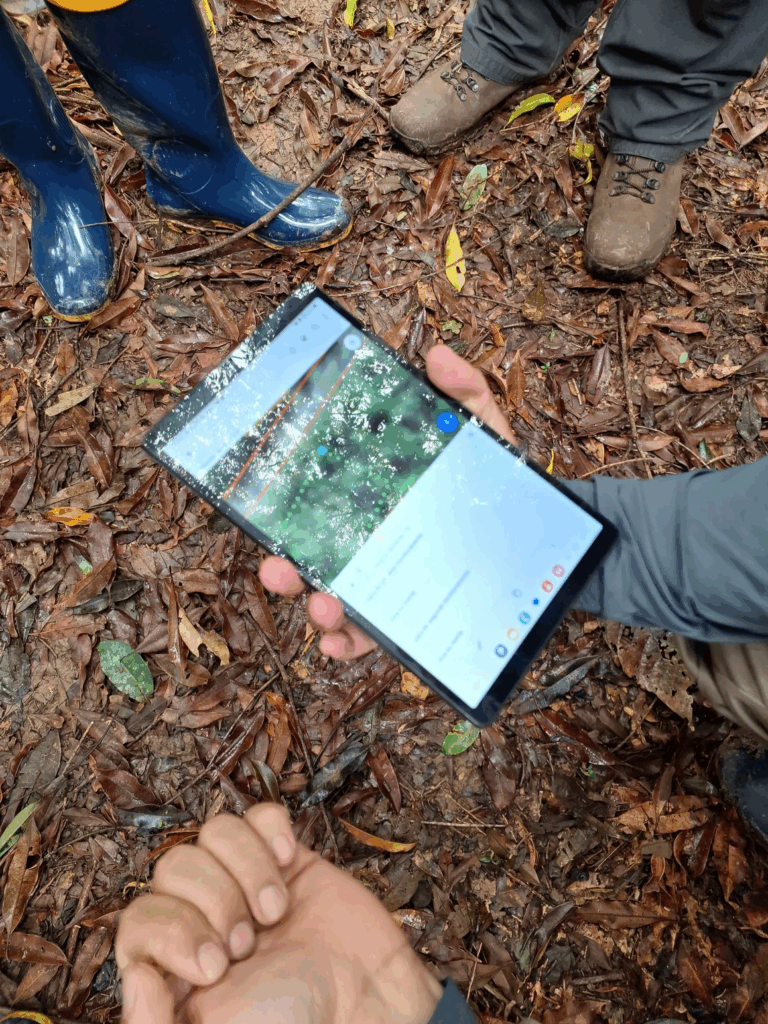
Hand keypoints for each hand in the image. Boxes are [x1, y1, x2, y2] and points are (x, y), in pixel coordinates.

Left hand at [117, 804, 443, 1023]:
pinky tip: (289, 864)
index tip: (214, 967)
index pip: (139, 919)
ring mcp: (244, 882)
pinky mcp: (285, 859)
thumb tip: (135, 975)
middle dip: (214, 902)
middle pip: (174, 867)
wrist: (368, 997)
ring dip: (245, 869)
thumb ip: (153, 1019)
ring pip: (214, 833)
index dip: (171, 932)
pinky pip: (259, 815)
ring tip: (273, 912)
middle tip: (247, 945)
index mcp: (173, 964)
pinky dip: (270, 832)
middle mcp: (203, 917)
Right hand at [259, 344, 516, 659]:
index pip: (321, 507)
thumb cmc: (500, 485)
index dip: (286, 513)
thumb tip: (435, 354)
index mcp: (375, 502)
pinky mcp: (409, 618)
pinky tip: (338, 643)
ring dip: (317, 609)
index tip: (264, 513)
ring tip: (323, 608)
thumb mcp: (483, 434)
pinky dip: (350, 644)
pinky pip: (372, 637)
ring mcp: (388, 584)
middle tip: (278, 569)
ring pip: (338, 602)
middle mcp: (372, 544)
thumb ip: (464, 392)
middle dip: (288, 570)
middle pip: (316, 560)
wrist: (544, 538)